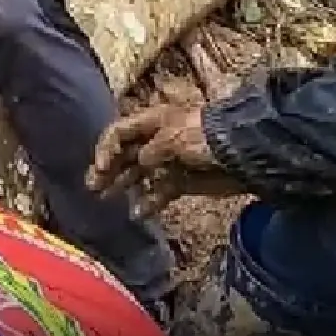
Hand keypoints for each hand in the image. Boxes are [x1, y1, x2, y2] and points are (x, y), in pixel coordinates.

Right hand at [86, 101, 245, 217]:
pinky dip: (148, 203)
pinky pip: (159, 193)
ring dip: (123, 185)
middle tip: (93, 186)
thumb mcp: (174, 137)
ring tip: (106, 197)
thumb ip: (151, 150)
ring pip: (138, 174)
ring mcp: (168, 162)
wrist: (243, 154)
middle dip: (108, 169)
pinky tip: (137, 213)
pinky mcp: (181, 182)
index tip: (102, 168)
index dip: (106, 148)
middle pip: (125, 154)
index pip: (120, 132)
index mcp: (153, 123)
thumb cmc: (205, 137)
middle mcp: (157, 141)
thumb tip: (139, 162)